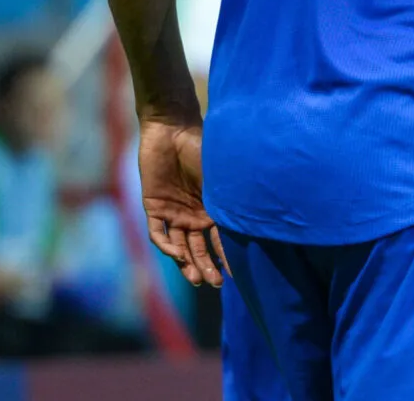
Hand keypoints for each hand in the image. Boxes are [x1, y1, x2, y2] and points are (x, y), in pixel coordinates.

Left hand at [137, 118, 225, 286]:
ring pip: (180, 246)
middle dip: (207, 267)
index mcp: (213, 209)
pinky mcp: (154, 208)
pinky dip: (167, 245)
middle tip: (214, 283)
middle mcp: (194, 215)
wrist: (173, 130)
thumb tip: (259, 217)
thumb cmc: (203, 148)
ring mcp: (174, 213)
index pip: (220, 239)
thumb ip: (231, 197)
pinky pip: (159, 233)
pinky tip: (177, 254)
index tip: (234, 274)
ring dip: (187, 263)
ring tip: (196, 279)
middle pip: (200, 248)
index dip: (226, 257)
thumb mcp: (222, 176)